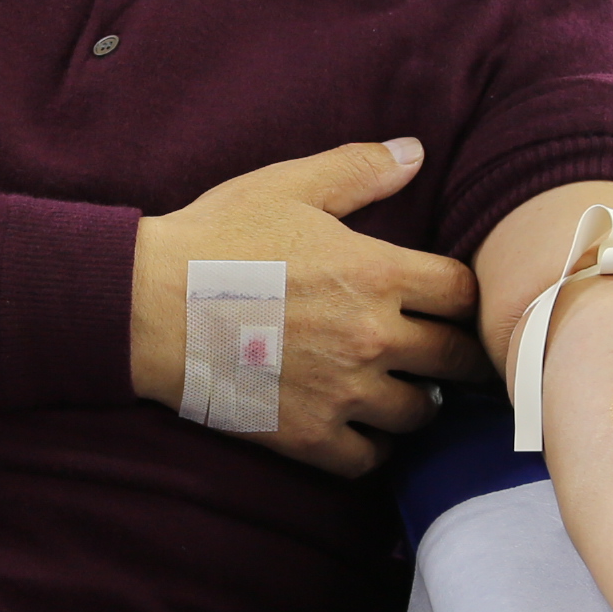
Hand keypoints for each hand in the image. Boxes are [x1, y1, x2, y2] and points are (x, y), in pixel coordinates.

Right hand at [130, 138, 483, 476]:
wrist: (147, 306)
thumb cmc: (215, 239)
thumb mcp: (287, 187)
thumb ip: (359, 169)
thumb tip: (416, 152)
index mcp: (378, 273)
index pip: (464, 294)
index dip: (465, 297)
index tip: (453, 303)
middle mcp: (373, 338)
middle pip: (456, 360)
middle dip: (458, 356)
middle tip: (451, 356)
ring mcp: (343, 392)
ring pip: (419, 414)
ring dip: (416, 401)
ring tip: (401, 390)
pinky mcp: (309, 435)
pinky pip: (370, 459)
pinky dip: (373, 447)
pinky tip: (361, 428)